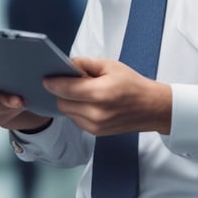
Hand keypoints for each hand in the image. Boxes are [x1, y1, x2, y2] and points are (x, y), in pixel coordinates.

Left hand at [43, 57, 171, 135]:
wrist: (152, 107)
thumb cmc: (133, 84)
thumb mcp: (110, 66)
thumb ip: (85, 64)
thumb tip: (66, 64)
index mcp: (101, 93)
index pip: (66, 89)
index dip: (52, 83)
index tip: (45, 78)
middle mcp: (96, 113)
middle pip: (62, 102)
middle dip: (61, 92)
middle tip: (67, 82)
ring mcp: (96, 126)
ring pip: (67, 113)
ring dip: (68, 102)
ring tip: (80, 92)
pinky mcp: (96, 133)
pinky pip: (76, 120)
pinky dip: (76, 110)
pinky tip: (87, 102)